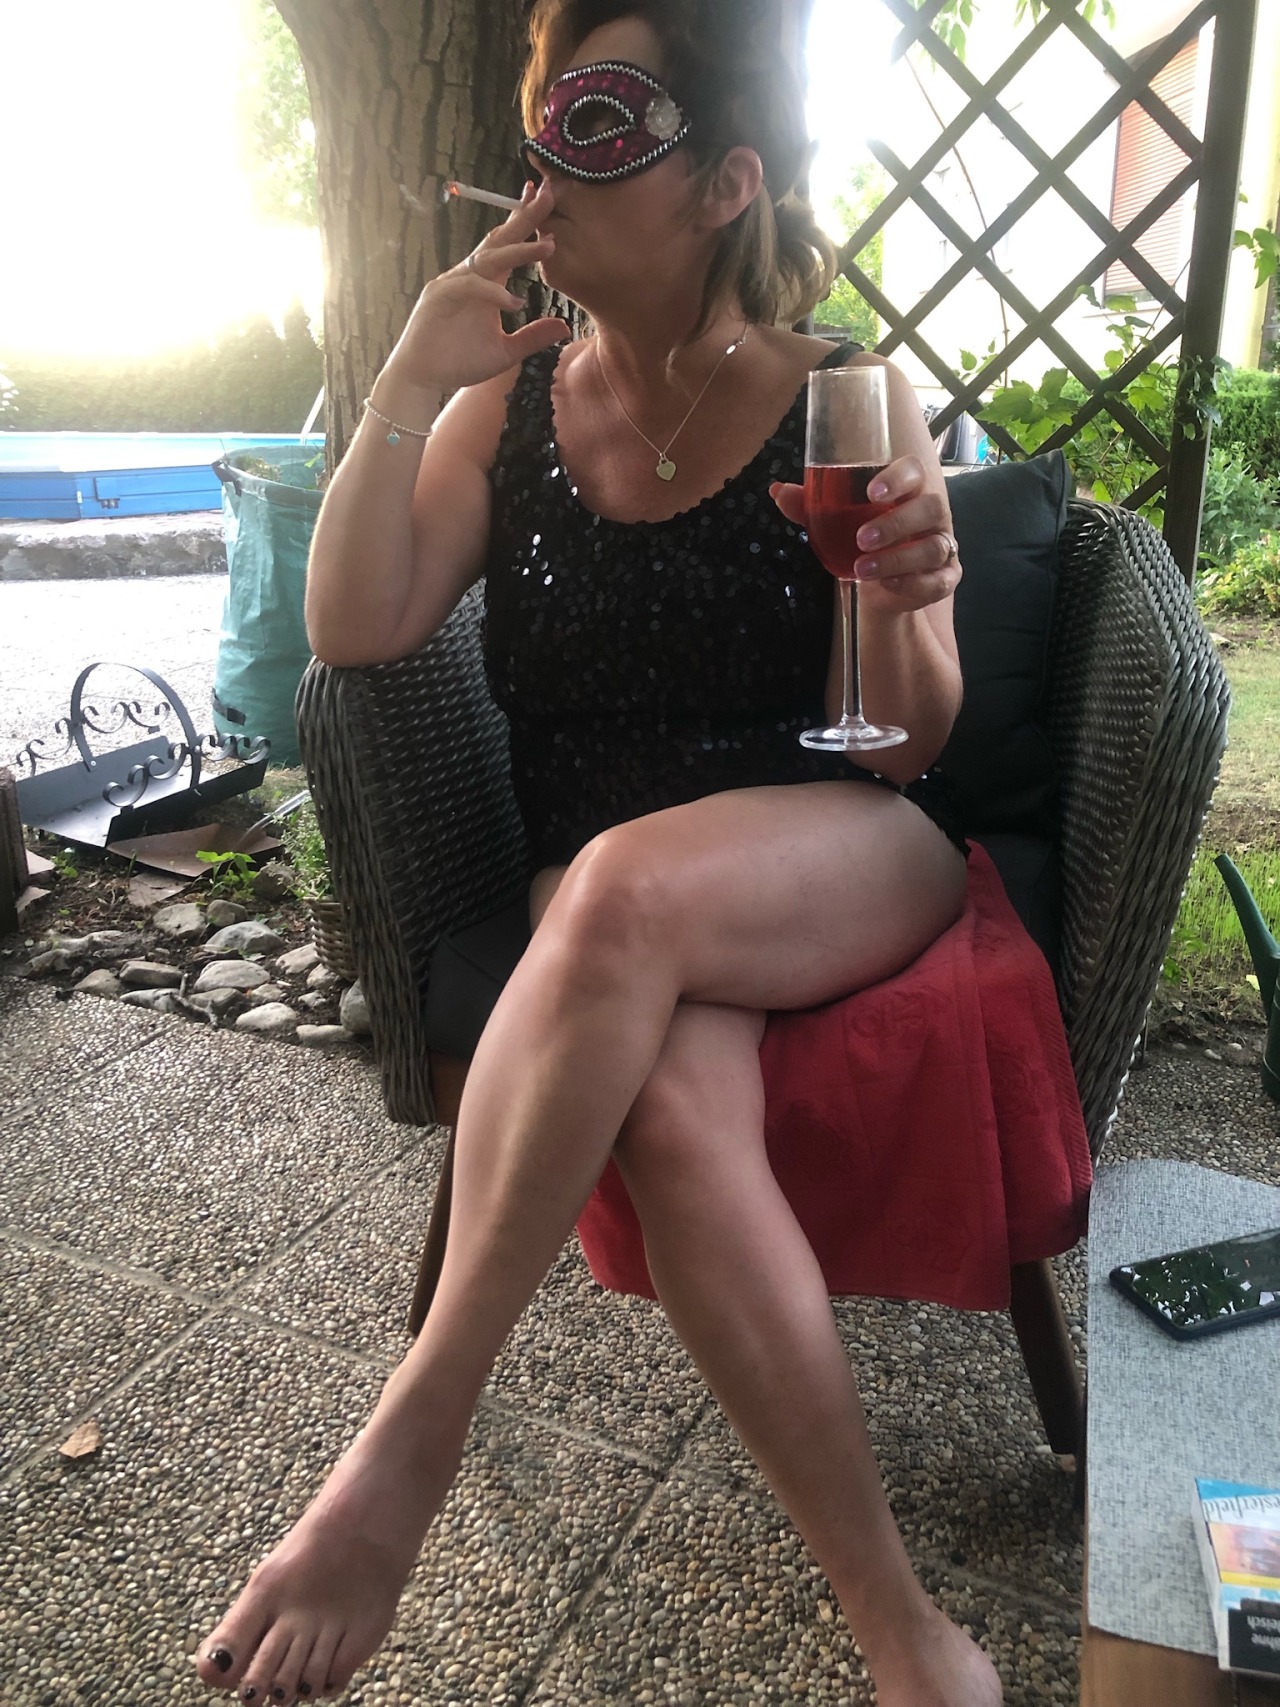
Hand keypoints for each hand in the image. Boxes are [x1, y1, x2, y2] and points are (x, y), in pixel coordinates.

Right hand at [376, 180, 570, 400]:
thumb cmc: (459, 362)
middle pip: (498, 240)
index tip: (545, 197)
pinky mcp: (438, 298)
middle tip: (547, 195)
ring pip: (487, 260)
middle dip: (524, 218)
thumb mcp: (505, 352)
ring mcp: (452, 284)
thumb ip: (532, 337)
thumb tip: (564, 326)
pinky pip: (469, 287)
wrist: (422, 379)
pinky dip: (492, 292)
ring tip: (547, 247)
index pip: (508, 245)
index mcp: (485, 283)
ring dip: (517, 251)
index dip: (526, 222)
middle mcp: (469, 276)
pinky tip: (513, 302)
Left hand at [770, 455, 961, 613]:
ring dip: (897, 559)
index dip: (898, 478)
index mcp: (908, 491)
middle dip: (896, 523)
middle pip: (931, 507)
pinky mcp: (945, 576)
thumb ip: (810, 507)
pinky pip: (940, 580)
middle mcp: (931, 514)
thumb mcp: (834, 523)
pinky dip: (914, 585)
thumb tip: (777, 491)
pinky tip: (888, 586)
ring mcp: (943, 545)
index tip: (872, 492)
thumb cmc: (860, 541)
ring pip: (934, 547)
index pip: (914, 471)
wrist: (878, 585)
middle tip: (861, 539)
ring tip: (861, 570)